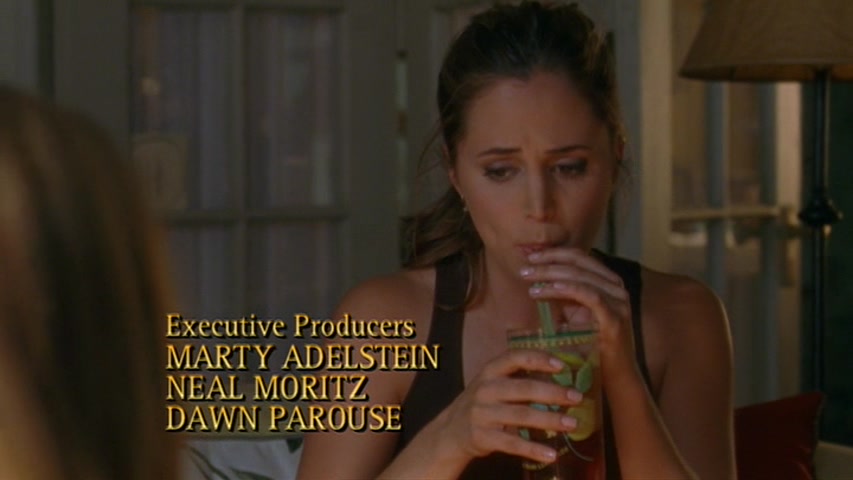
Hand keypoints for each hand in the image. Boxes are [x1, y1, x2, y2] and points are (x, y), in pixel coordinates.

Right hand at [431, 349, 582, 465]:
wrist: (450, 432)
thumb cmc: (482, 405)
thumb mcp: (492, 385)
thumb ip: (518, 380)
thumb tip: (561, 380)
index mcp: (490, 372)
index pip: (515, 358)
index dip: (538, 359)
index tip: (561, 365)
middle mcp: (485, 390)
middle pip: (524, 388)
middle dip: (553, 392)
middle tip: (576, 397)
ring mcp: (482, 414)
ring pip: (521, 416)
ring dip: (550, 420)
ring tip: (572, 423)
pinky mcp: (482, 437)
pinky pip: (512, 444)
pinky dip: (534, 449)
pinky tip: (551, 453)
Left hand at [520, 248, 638, 386]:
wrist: (615, 377)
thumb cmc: (591, 346)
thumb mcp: (574, 314)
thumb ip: (561, 295)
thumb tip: (535, 277)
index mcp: (608, 282)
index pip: (579, 257)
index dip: (553, 253)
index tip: (529, 257)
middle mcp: (616, 287)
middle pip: (579, 262)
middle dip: (548, 261)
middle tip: (525, 267)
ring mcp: (618, 302)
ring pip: (581, 276)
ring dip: (551, 274)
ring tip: (529, 280)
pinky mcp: (615, 319)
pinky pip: (589, 296)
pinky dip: (567, 289)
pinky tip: (547, 289)